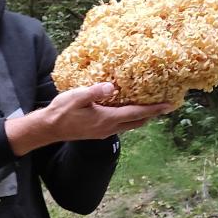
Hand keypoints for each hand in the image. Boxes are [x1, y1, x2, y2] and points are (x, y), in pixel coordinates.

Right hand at [5, 82, 176, 155]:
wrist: (48, 128)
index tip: (169, 105)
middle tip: (164, 106)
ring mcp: (103, 132)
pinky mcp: (98, 132)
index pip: (136, 114)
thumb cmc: (61, 111)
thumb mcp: (77, 97)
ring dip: (140, 117)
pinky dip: (128, 118)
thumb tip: (112, 86)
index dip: (154, 109)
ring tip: (149, 107)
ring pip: (129, 125)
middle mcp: (109, 128)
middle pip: (137, 122)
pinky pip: (120, 125)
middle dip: (152, 114)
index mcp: (107, 118)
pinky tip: (125, 110)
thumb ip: (95, 91)